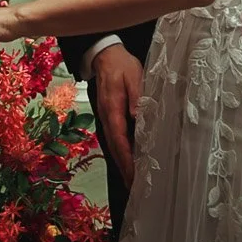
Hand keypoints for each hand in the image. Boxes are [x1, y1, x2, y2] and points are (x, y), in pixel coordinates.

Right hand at [90, 45, 141, 188]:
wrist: (105, 55)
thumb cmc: (122, 65)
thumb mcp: (134, 76)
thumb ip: (135, 97)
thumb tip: (137, 118)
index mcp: (113, 108)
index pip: (120, 139)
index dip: (127, 158)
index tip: (134, 174)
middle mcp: (106, 117)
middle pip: (114, 147)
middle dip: (124, 168)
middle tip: (134, 187)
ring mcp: (105, 117)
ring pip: (113, 145)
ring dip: (122, 163)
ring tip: (132, 180)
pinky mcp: (108, 116)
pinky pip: (114, 138)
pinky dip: (120, 152)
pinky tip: (128, 160)